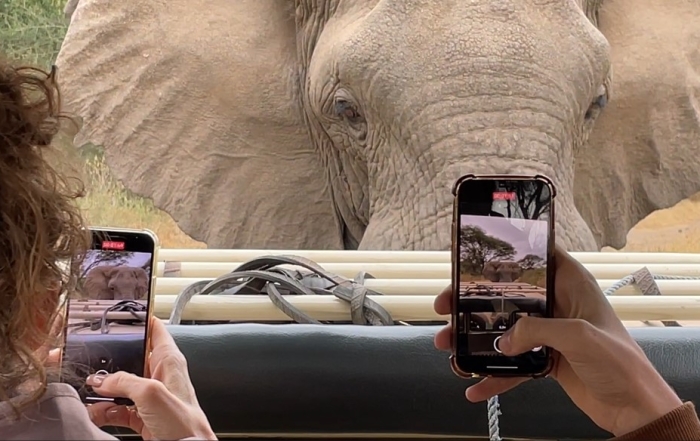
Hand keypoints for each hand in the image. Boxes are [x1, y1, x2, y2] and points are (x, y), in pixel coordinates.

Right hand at [86, 317, 215, 439]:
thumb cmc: (185, 424)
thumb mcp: (152, 394)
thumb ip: (126, 382)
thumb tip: (103, 380)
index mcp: (169, 361)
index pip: (155, 329)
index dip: (138, 319)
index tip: (118, 314)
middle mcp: (159, 375)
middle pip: (130, 359)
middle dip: (109, 361)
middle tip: (88, 362)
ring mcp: (149, 397)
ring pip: (120, 385)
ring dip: (102, 389)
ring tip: (86, 391)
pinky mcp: (142, 416)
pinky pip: (117, 408)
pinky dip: (104, 411)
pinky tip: (94, 412)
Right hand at [434, 245, 682, 436]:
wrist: (633, 406)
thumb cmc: (620, 362)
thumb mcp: (578, 336)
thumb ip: (536, 330)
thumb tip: (503, 340)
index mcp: (571, 284)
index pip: (536, 255)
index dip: (506, 253)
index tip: (473, 257)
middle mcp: (556, 304)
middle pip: (507, 293)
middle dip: (473, 301)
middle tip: (446, 307)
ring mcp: (548, 332)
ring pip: (503, 328)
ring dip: (474, 339)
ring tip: (448, 347)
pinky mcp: (544, 359)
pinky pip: (511, 364)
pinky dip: (492, 375)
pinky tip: (473, 385)